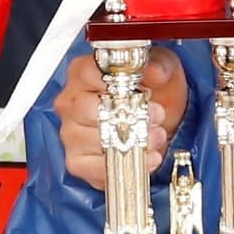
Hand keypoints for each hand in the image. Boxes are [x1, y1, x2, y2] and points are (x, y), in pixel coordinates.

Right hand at [54, 49, 189, 190]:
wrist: (160, 120)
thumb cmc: (152, 90)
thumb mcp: (162, 68)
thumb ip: (160, 66)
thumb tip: (154, 72)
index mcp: (82, 74)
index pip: (86, 73)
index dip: (116, 83)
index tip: (141, 88)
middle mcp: (70, 103)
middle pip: (87, 109)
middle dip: (127, 114)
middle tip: (155, 115)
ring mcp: (71, 134)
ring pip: (96, 140)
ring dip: (134, 141)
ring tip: (156, 135)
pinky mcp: (78, 163)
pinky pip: (99, 168)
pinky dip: (129, 164)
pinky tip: (148, 156)